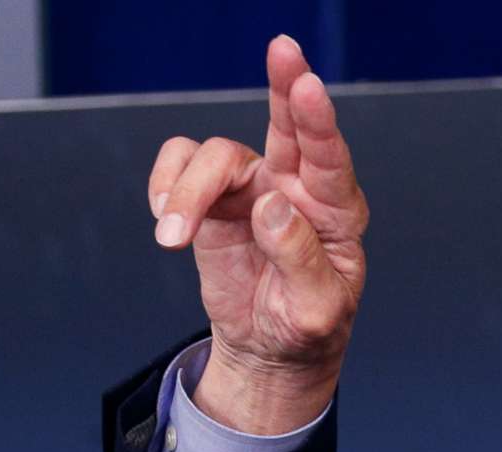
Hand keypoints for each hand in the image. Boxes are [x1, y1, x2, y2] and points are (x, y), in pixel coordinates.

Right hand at [147, 36, 367, 435]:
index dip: (317, 121)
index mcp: (335, 213)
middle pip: (289, 123)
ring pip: (216, 156)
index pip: (328, 159)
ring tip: (172, 235)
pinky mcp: (215, 199)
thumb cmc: (306, 330)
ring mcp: (253, 188)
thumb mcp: (315, 310)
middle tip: (282, 50)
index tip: (307, 87)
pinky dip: (166, 186)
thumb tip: (272, 206)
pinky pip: (182, 167)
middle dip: (284, 85)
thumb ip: (300, 259)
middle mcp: (296, 188)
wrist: (268, 352)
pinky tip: (166, 220)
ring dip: (187, 190)